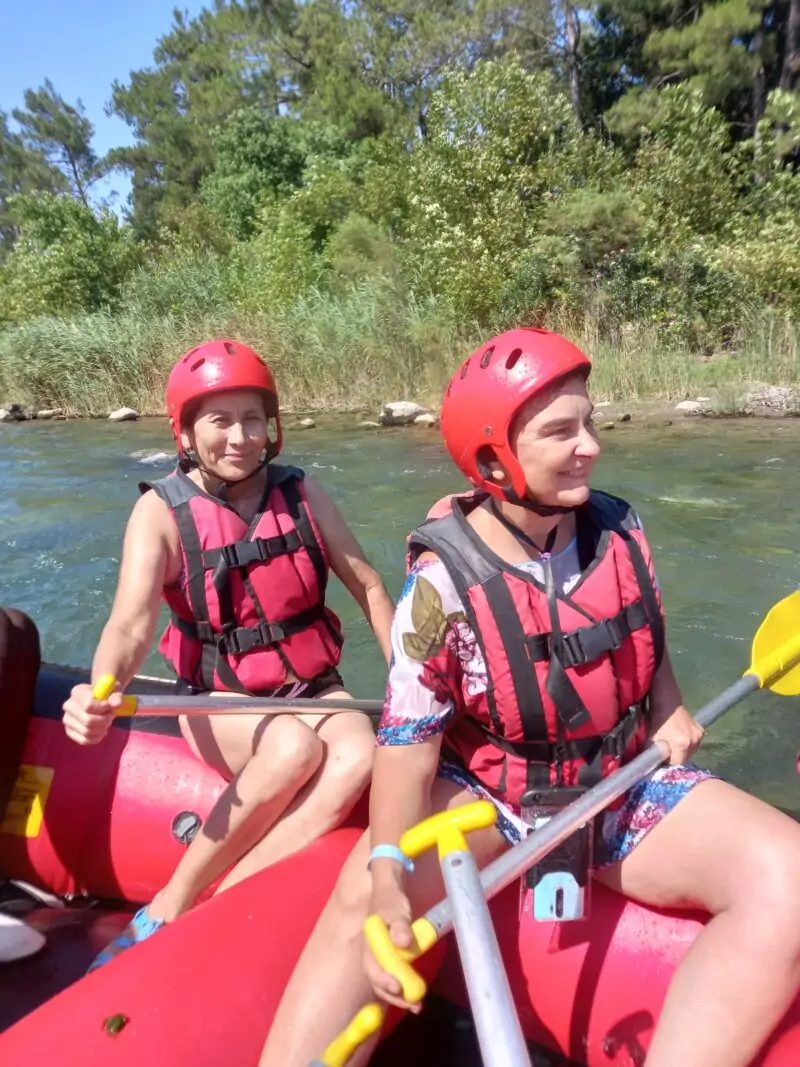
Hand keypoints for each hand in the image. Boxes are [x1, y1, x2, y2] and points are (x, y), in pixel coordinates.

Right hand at [62, 682, 121, 744]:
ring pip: (86, 731)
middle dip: (104, 720)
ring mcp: (67, 719)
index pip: (88, 706)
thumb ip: (116, 696)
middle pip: (88, 721)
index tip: (109, 707)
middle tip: (111, 716)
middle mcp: (68, 705)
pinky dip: (96, 738)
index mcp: (77, 691)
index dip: (102, 709)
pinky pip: (83, 740)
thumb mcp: (114, 691)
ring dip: (101, 729)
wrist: (99, 699)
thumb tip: (117, 704)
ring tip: (106, 722)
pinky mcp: (69, 731)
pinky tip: (101, 732)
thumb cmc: (107, 693)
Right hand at [362, 882, 421, 1013]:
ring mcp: (381, 958)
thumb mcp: (395, 909)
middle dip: (394, 995)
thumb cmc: (390, 900)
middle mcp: (371, 954)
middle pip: (378, 980)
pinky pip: (395, 976)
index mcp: (370, 943)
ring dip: (400, 996)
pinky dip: (403, 987)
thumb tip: (403, 942)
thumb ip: (399, 925)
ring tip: (416, 1006)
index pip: (372, 966)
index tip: (397, 987)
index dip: (383, 979)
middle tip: (413, 1005)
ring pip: (386, 981)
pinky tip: (414, 996)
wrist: (389, 892)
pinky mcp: (391, 959)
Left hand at [650, 704, 703, 764]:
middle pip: (685, 758)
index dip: (668, 762)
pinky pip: (694, 743)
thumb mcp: (652, 738)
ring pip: (690, 751)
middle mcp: (694, 741)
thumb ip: (654, 753)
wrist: (667, 702)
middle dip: (675, 757)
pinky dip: (687, 744)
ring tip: (673, 744)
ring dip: (682, 751)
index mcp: (682, 744)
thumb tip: (653, 763)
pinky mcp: (701, 730)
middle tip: (666, 752)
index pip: (676, 762)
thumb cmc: (658, 719)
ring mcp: (699, 735)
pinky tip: (679, 738)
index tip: (662, 758)